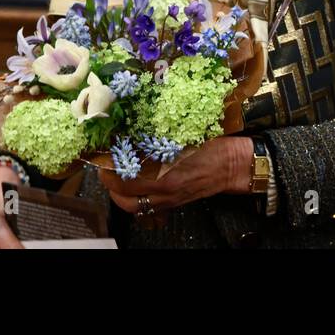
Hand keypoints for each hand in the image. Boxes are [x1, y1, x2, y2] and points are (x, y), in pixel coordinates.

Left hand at [98, 136, 252, 213]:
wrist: (231, 165)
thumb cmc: (210, 144)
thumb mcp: (182, 133)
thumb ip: (158, 134)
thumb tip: (133, 126)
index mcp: (164, 174)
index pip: (124, 178)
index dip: (109, 168)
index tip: (103, 154)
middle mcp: (164, 191)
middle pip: (124, 198)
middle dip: (110, 184)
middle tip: (105, 167)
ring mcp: (168, 200)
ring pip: (134, 207)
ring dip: (120, 195)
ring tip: (115, 179)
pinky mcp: (174, 203)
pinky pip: (147, 208)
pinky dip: (135, 200)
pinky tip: (133, 187)